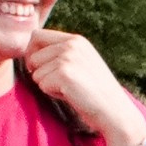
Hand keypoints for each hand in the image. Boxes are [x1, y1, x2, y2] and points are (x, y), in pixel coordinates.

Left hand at [21, 30, 144, 145]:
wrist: (114, 110)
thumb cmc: (95, 91)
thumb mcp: (81, 62)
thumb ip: (61, 53)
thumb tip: (30, 54)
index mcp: (76, 40)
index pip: (37, 35)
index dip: (32, 53)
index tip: (39, 68)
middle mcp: (71, 44)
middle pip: (32, 55)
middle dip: (38, 72)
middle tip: (56, 83)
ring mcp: (68, 58)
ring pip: (35, 72)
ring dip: (47, 85)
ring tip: (69, 89)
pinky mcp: (64, 74)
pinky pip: (41, 84)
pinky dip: (53, 93)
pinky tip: (71, 95)